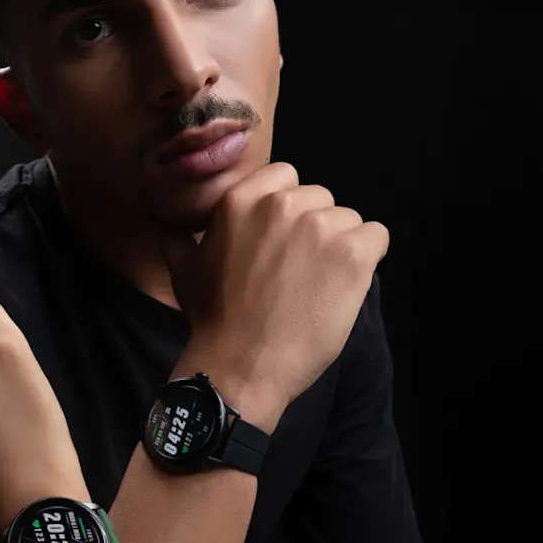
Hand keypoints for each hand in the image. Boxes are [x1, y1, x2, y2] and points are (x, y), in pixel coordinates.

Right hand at [160, 162, 388, 428]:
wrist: (243, 366)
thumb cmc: (214, 321)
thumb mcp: (184, 270)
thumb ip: (178, 237)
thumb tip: (165, 222)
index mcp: (241, 199)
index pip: (287, 176)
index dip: (290, 210)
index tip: (283, 243)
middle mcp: (282, 204)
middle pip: (321, 199)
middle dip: (316, 230)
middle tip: (299, 272)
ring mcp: (320, 226)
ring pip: (349, 220)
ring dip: (340, 247)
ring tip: (318, 286)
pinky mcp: (352, 252)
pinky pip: (377, 237)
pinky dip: (368, 259)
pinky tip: (345, 286)